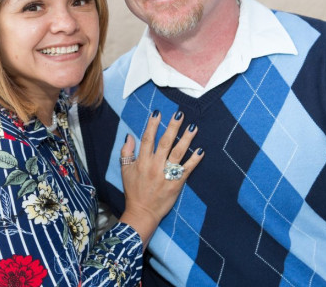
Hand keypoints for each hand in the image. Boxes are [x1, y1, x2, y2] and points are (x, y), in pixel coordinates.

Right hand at [119, 110, 203, 246]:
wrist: (142, 212)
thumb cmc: (133, 191)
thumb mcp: (125, 171)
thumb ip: (126, 152)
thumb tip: (129, 135)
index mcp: (142, 161)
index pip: (147, 139)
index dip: (152, 125)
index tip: (158, 113)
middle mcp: (154, 166)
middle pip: (165, 142)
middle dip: (172, 127)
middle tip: (180, 114)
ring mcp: (166, 174)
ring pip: (177, 153)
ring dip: (186, 139)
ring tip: (193, 127)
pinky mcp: (176, 183)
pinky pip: (187, 169)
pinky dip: (194, 160)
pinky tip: (201, 150)